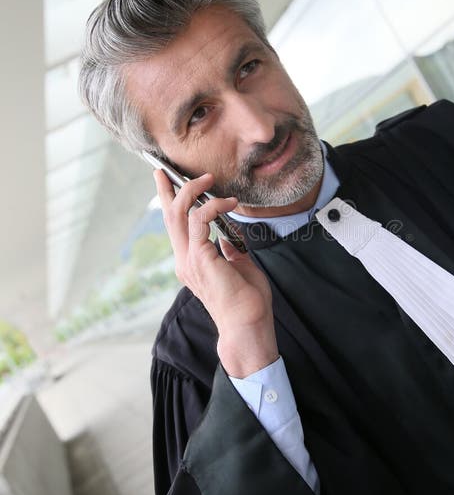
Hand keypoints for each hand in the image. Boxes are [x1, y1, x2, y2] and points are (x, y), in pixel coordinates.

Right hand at [154, 169, 278, 377]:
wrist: (247, 324)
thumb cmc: (247, 301)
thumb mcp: (238, 267)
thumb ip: (230, 250)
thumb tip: (229, 235)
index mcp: (191, 262)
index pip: (176, 227)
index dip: (170, 203)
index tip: (168, 182)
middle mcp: (185, 260)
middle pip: (169, 217)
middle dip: (167, 190)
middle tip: (164, 170)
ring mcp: (189, 259)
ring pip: (179, 214)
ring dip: (192, 191)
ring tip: (208, 179)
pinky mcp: (200, 258)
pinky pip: (200, 220)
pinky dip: (213, 205)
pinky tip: (228, 202)